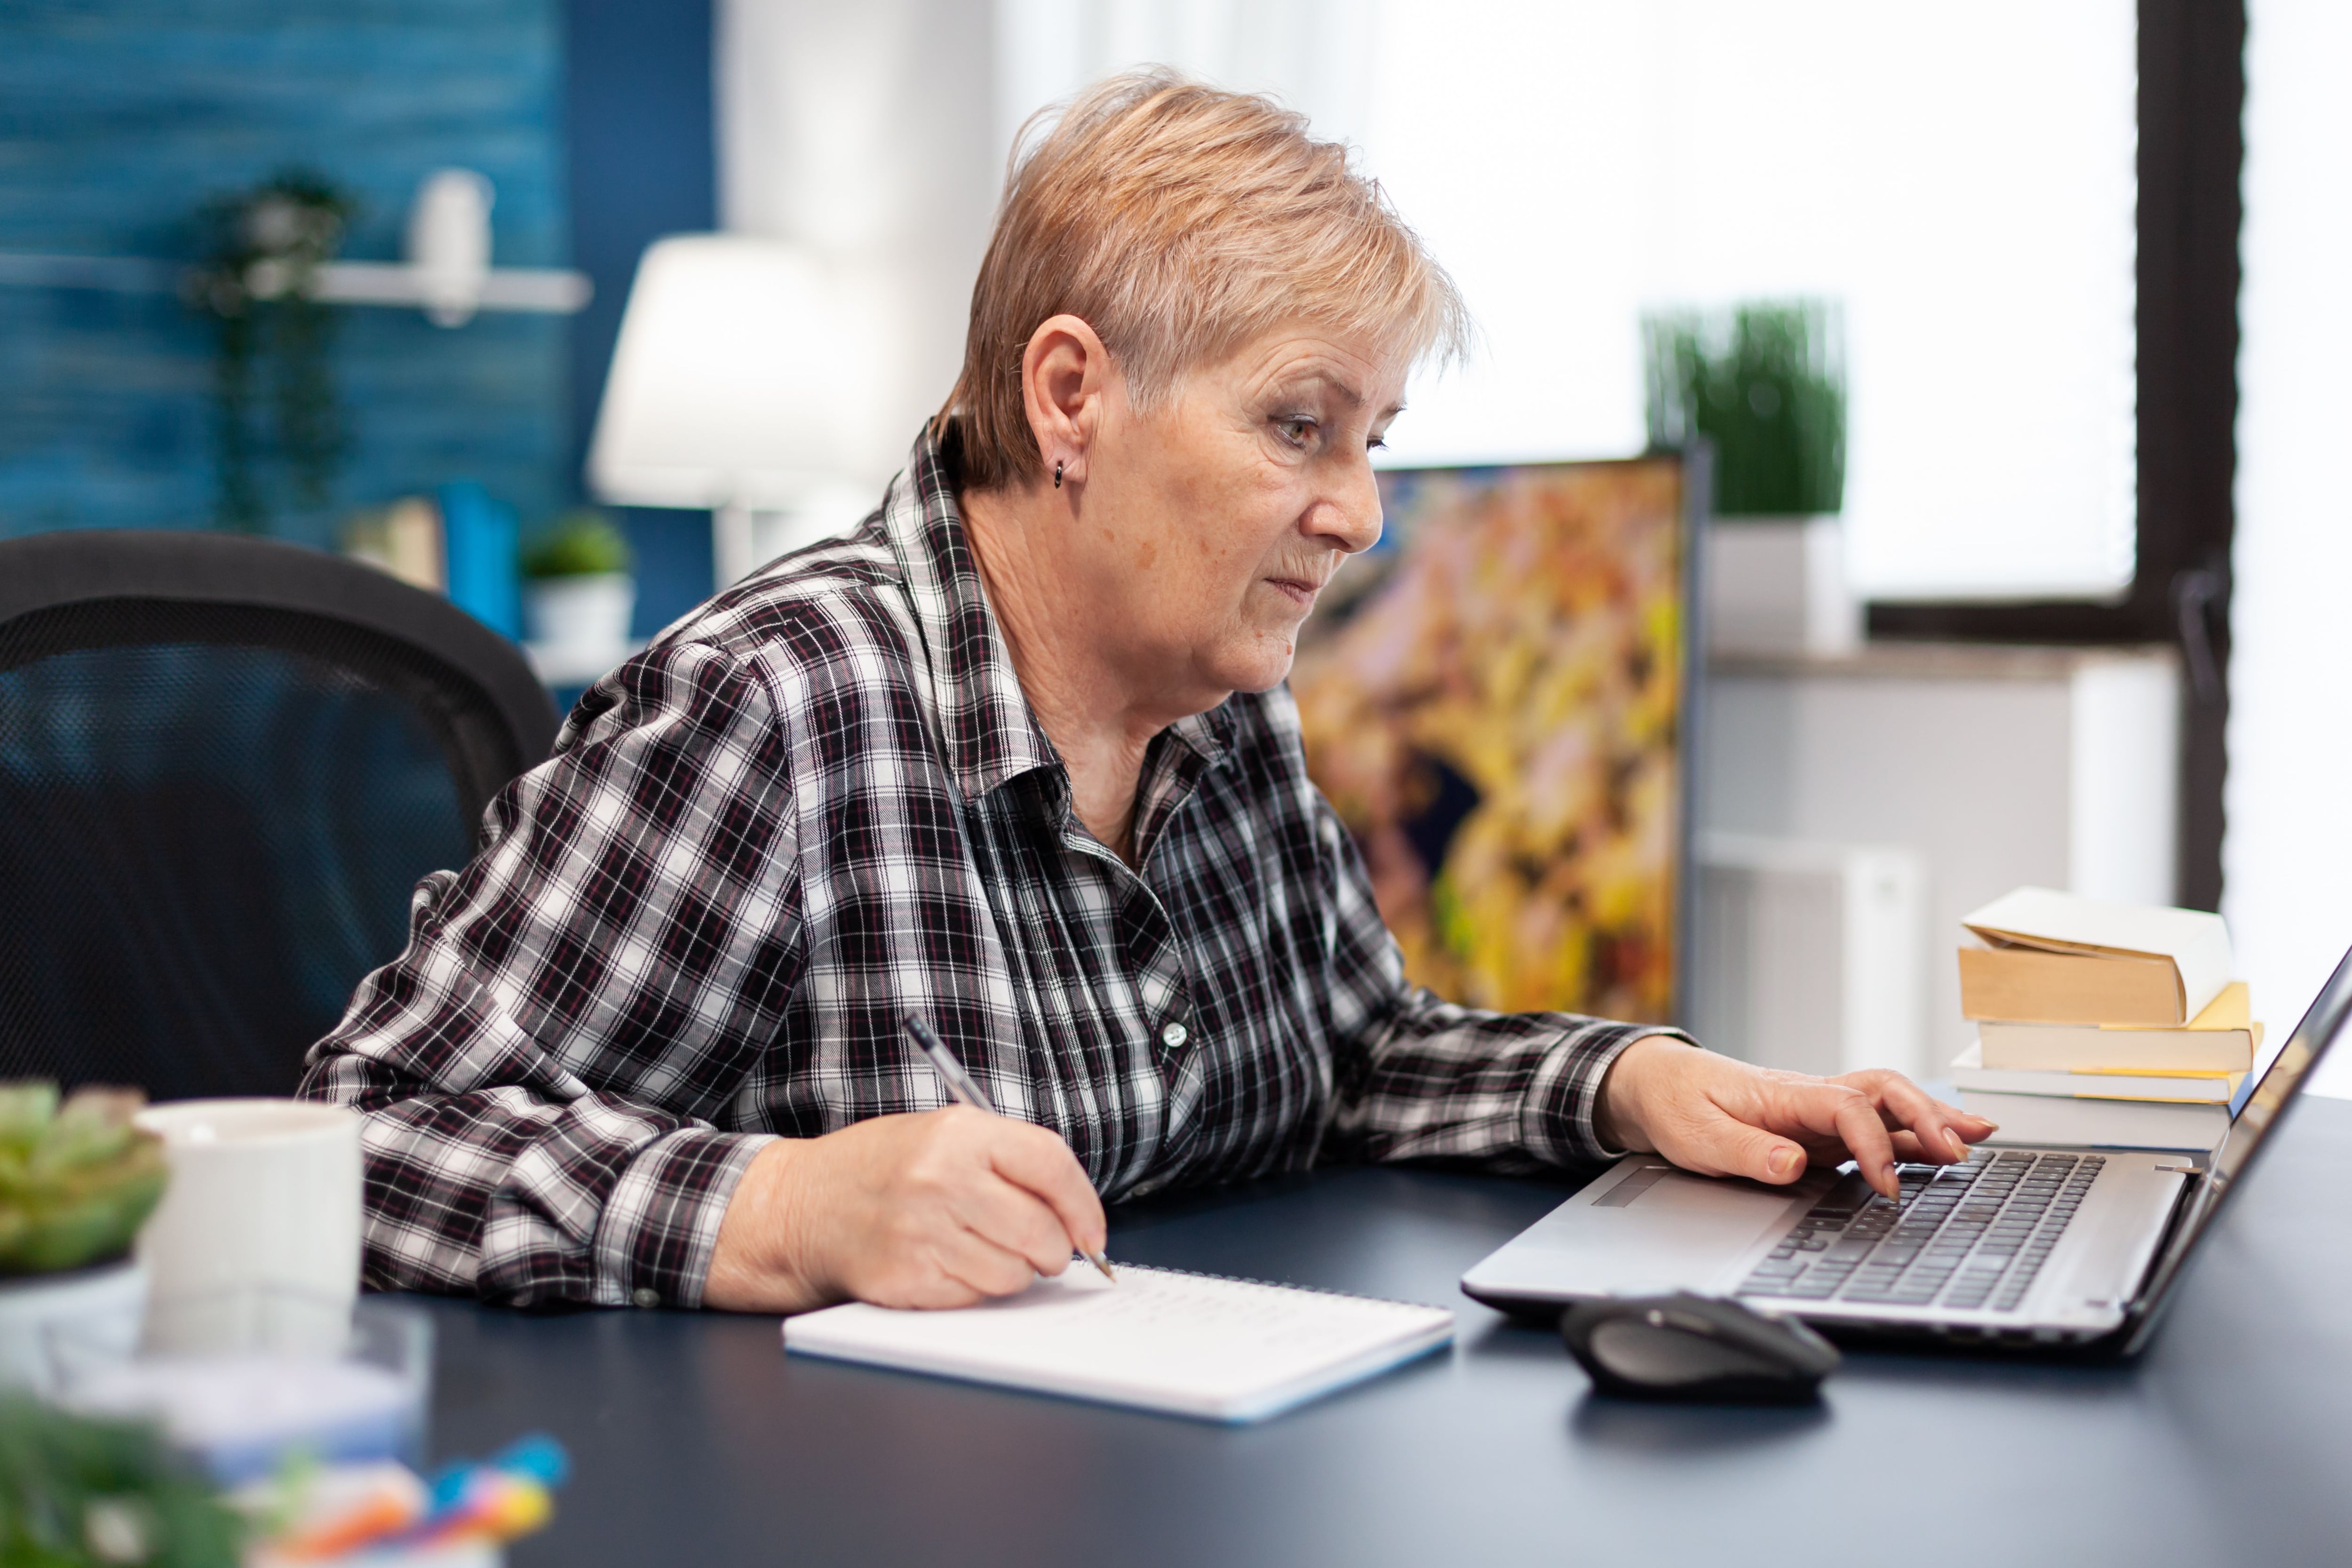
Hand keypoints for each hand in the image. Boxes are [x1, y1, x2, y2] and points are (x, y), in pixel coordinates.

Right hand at [703, 1107, 1106, 1313]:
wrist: (801, 1206)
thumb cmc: (881, 1170)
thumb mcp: (943, 1136)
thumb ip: (1007, 1161)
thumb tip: (1074, 1214)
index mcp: (959, 1133)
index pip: (1051, 1164)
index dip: (1083, 1205)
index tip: (1091, 1232)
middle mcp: (942, 1179)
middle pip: (1041, 1229)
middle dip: (1053, 1250)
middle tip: (1041, 1250)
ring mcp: (922, 1231)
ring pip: (1013, 1273)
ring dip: (1013, 1273)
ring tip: (983, 1252)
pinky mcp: (906, 1277)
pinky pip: (975, 1298)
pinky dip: (975, 1290)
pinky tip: (950, 1267)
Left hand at [1594, 1037, 1997, 1199]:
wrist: (1658, 1084)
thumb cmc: (1677, 1105)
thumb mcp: (1697, 1136)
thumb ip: (1746, 1152)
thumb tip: (1792, 1163)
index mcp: (1783, 1095)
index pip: (1846, 1108)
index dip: (1874, 1144)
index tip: (1887, 1185)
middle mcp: (1809, 1096)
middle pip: (1883, 1091)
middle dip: (1927, 1117)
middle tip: (1962, 1150)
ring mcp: (1818, 1110)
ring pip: (1888, 1103)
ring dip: (1933, 1117)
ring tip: (1980, 1139)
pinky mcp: (1821, 1127)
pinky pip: (1877, 1124)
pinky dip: (1914, 1133)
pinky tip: (1943, 1148)